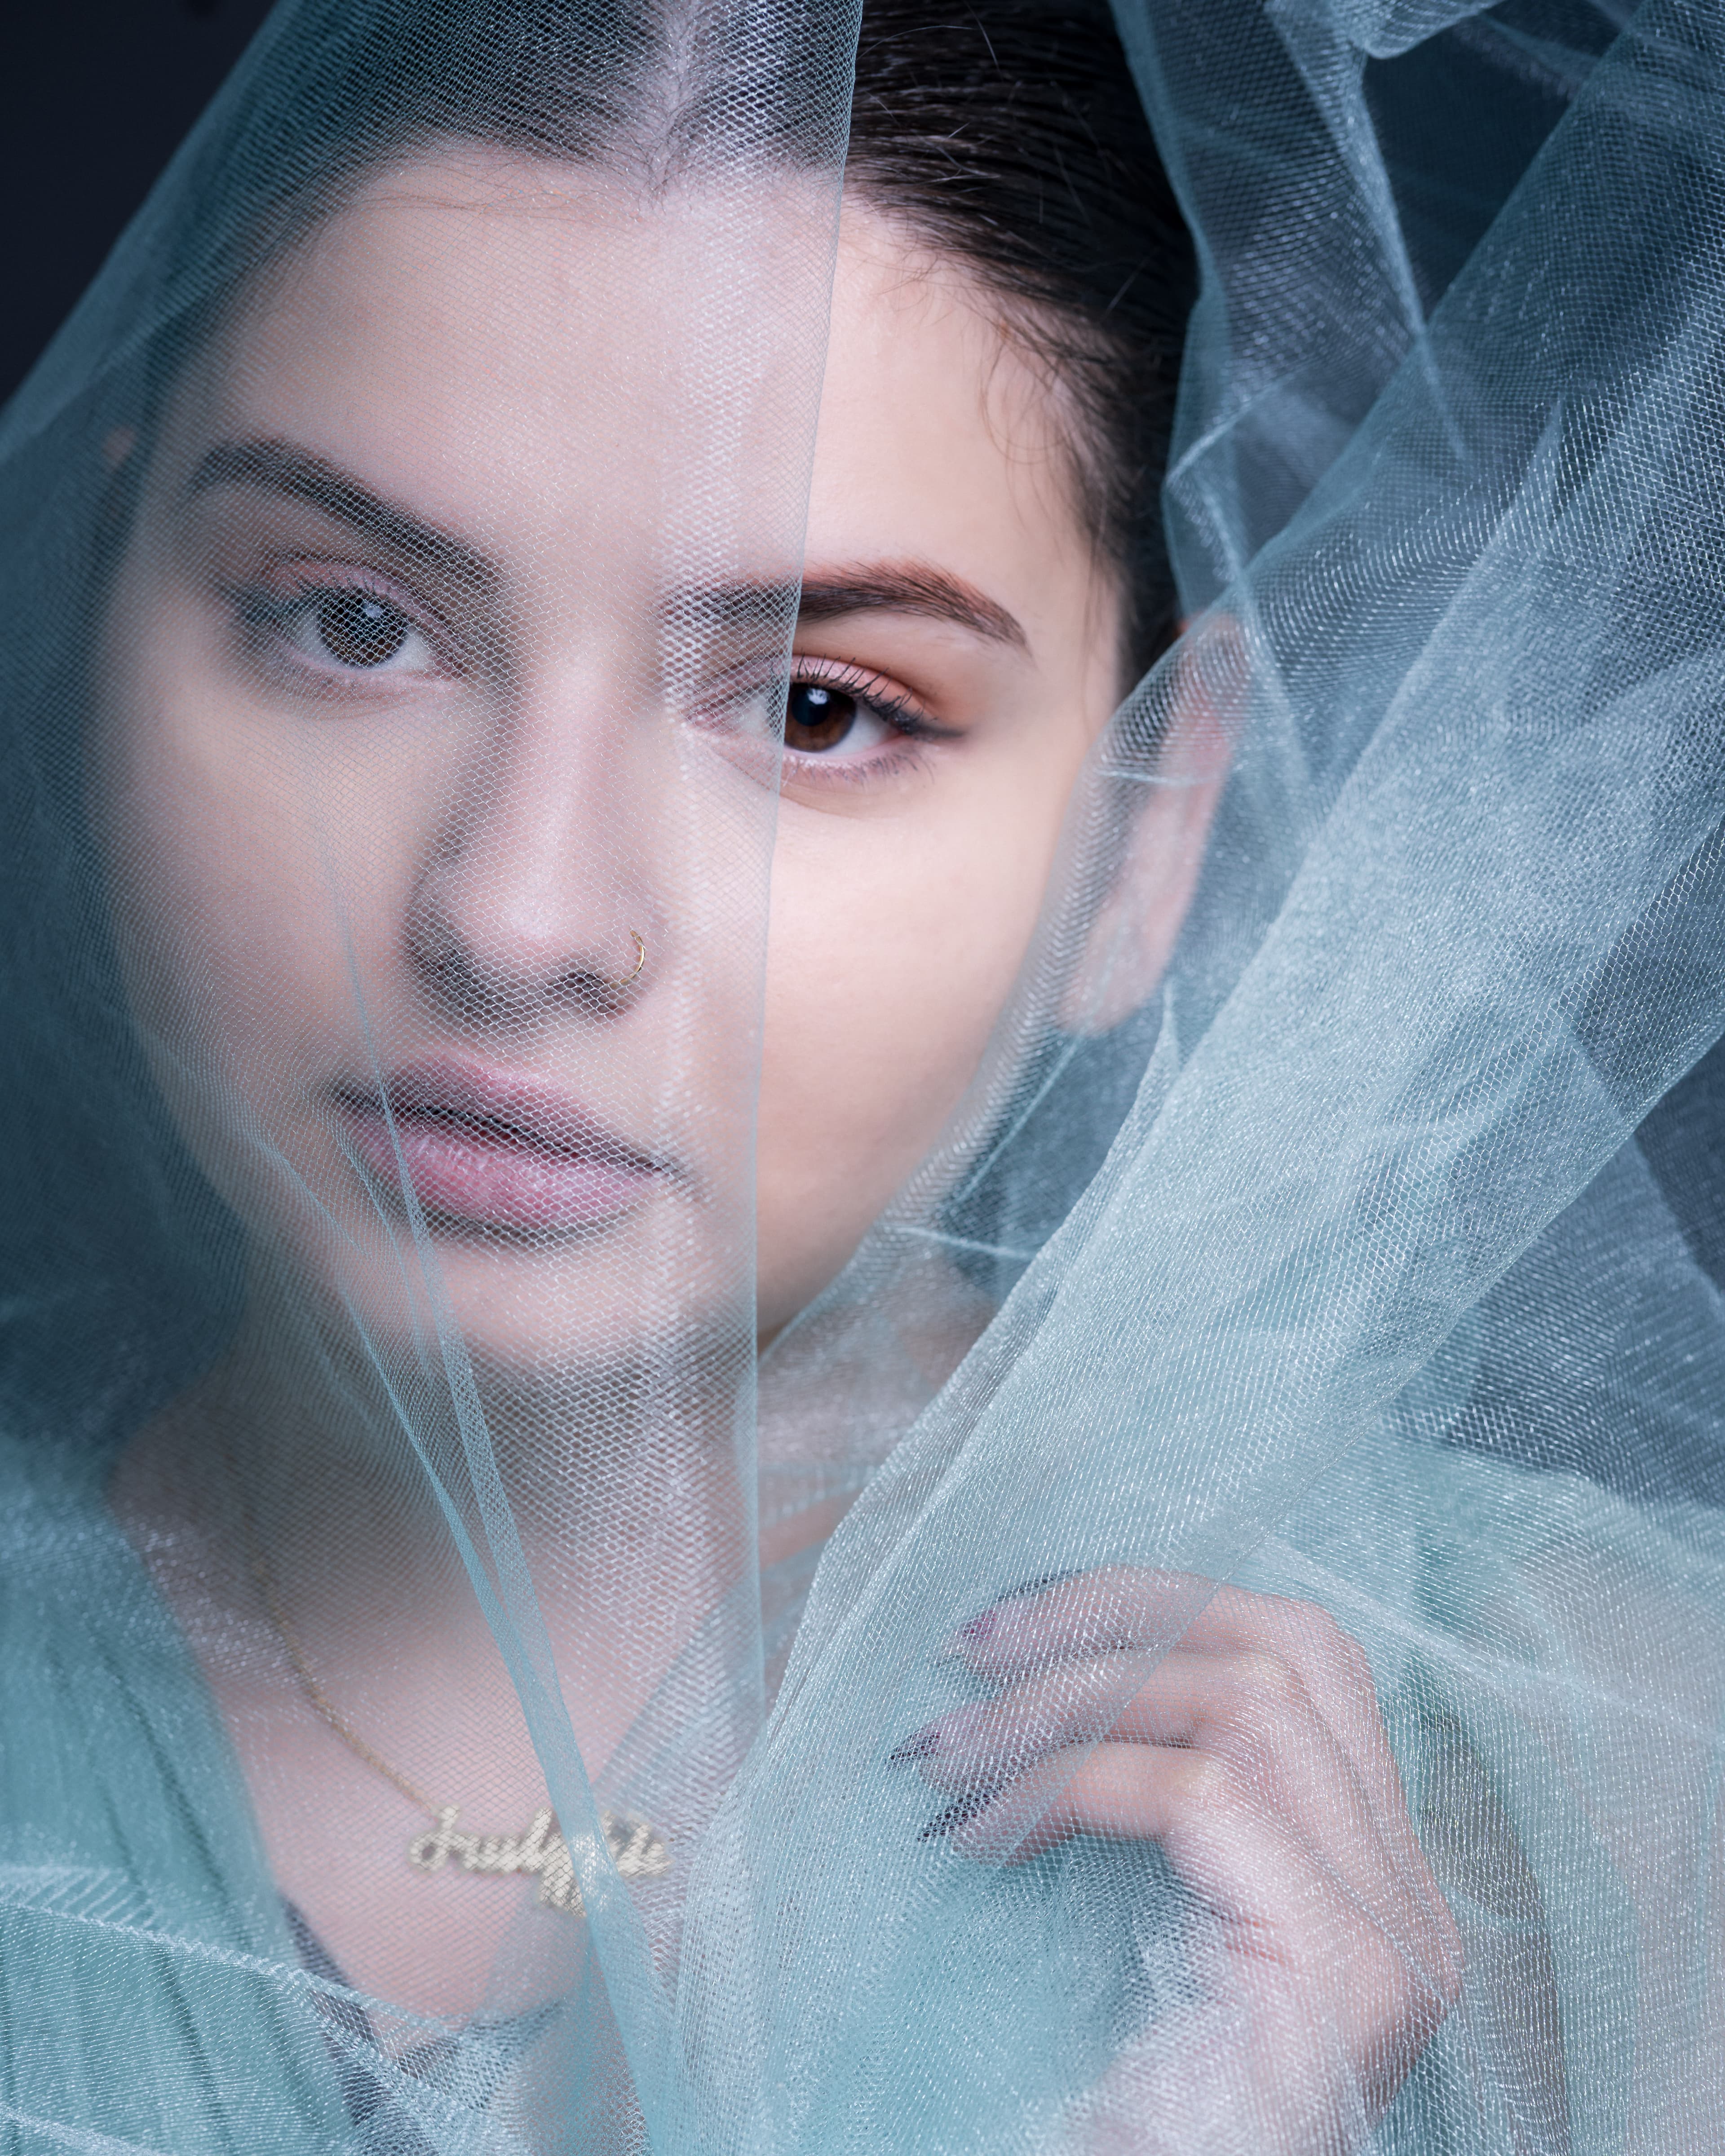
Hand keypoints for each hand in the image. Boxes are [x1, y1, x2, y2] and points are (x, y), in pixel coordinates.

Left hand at [893, 1568, 1461, 2152]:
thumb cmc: (1127, 2108)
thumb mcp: (1144, 1923)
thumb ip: (1147, 1803)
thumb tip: (1031, 1656)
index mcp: (1375, 1875)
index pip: (1299, 1661)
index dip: (1159, 1603)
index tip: (1017, 1620)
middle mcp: (1414, 1900)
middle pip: (1288, 1653)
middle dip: (1118, 1615)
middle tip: (971, 1645)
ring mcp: (1393, 1941)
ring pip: (1247, 1700)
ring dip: (1072, 1697)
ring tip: (949, 1750)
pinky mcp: (1345, 1979)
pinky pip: (1203, 1795)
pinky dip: (1070, 1784)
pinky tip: (977, 1835)